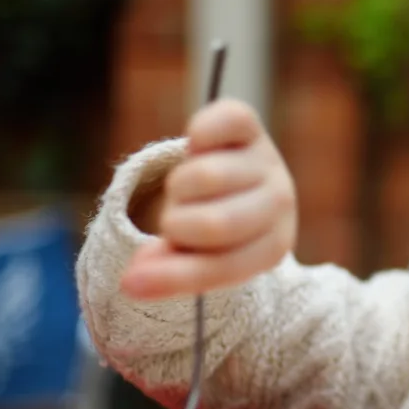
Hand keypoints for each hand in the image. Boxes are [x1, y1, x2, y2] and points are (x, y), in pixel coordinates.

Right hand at [120, 99, 296, 299]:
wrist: (247, 180)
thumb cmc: (219, 227)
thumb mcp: (199, 254)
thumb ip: (170, 269)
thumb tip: (129, 283)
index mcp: (272, 247)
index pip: (224, 267)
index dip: (175, 276)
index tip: (130, 284)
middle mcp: (279, 203)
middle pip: (216, 223)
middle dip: (178, 226)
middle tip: (176, 222)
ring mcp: (266, 160)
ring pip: (207, 177)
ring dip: (180, 187)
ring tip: (187, 191)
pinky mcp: (249, 125)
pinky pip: (218, 124)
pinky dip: (199, 134)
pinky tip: (196, 148)